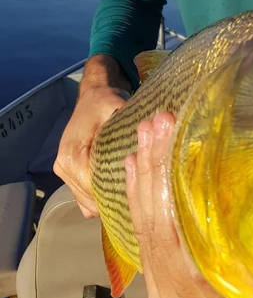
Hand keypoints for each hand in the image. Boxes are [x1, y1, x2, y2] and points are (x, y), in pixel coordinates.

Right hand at [54, 55, 130, 217]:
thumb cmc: (106, 101)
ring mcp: (66, 173)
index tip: (138, 191)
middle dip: (115, 199)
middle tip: (140, 195)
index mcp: (72, 155)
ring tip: (132, 194)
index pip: (94, 188)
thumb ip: (126, 127)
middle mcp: (64, 167)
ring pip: (88, 202)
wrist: (94, 96)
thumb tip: (144, 143)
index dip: (117, 193)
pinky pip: (86, 198)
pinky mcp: (71, 175)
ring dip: (109, 200)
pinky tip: (120, 191)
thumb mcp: (116, 107)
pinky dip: (102, 198)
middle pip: (92, 198)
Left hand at [125, 112, 252, 297]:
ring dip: (141, 173)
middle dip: (154, 164)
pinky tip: (131, 170)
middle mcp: (168, 269)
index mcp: (195, 274)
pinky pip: (137, 229)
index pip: (174, 221)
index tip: (169, 139)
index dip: (169, 178)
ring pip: (141, 218)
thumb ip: (251, 255)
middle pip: (154, 213)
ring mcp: (154, 271)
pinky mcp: (149, 269)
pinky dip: (132, 196)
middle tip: (154, 123)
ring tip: (141, 136)